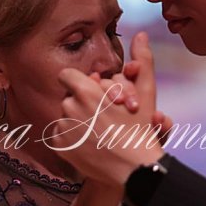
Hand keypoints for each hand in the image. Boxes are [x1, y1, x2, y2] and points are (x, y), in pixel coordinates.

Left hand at [57, 32, 163, 186]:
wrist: (133, 170)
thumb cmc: (141, 130)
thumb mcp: (146, 93)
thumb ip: (142, 60)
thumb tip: (142, 35)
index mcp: (86, 91)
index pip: (67, 76)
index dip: (80, 82)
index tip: (91, 92)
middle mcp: (69, 108)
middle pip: (69, 98)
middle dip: (82, 104)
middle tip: (101, 116)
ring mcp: (63, 130)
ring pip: (64, 117)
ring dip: (77, 121)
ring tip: (97, 130)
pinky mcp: (59, 147)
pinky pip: (59, 135)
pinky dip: (71, 138)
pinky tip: (89, 143)